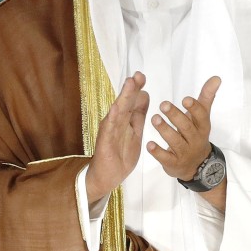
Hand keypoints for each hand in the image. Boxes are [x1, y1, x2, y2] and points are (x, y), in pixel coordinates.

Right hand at [85, 71, 149, 203]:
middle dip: (131, 88)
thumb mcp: (135, 132)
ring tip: (129, 84)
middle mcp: (115, 121)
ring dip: (123, 98)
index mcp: (124, 119)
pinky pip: (110, 128)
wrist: (108, 176)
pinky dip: (113, 117)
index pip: (131, 101)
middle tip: (138, 75)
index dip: (136, 89)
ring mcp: (109, 130)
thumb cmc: (120, 154)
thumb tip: (145, 94)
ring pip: (117, 111)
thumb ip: (139, 114)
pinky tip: (117, 108)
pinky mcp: (105, 141)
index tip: (142, 76)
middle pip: (124, 102)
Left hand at [147, 75, 219, 181]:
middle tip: (163, 105)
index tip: (185, 99)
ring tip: (154, 118)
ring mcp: (184, 153)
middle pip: (186, 128)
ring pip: (175, 141)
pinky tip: (149, 144)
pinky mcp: (173, 164)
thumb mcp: (202, 118)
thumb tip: (216, 78)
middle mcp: (195, 140)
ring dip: (165, 130)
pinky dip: (157, 152)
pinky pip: (165, 158)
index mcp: (202, 127)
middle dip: (175, 116)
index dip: (194, 108)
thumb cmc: (195, 135)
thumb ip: (206, 97)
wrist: (196, 166)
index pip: (201, 117)